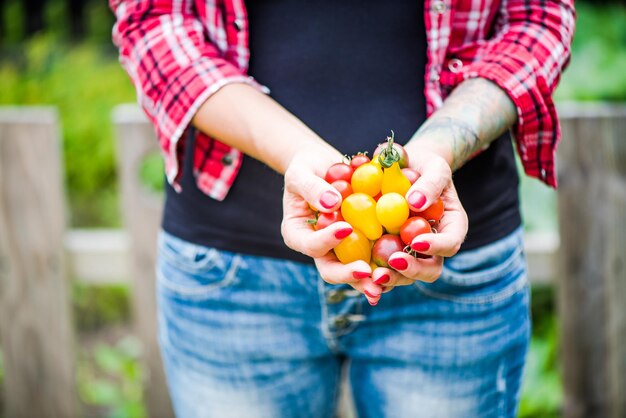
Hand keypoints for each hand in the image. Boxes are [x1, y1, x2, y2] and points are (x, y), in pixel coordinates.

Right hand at [281, 145, 383, 304]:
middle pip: (331, 269)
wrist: (323, 167)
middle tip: (366, 273)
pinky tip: (403, 265)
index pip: (311, 245)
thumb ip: (312, 188)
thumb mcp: (302, 173)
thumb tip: (332, 203)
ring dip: (370, 280)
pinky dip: (386, 264)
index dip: (326, 241)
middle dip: (348, 274)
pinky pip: (373, 257)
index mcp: (298, 235)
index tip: (345, 228)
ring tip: (386, 282)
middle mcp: (319, 249)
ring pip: (354, 271)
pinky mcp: (361, 244)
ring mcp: (340, 250)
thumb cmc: (306, 167)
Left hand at [371, 147, 467, 290]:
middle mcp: (433, 246)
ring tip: (373, 276)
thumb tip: (415, 202)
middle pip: (430, 269)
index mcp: (451, 228)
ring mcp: (410, 252)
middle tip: (393, 261)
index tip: (417, 241)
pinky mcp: (388, 252)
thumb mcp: (433, 166)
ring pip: (405, 275)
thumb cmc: (425, 165)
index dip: (436, 246)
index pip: (450, 243)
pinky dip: (371, 273)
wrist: (406, 168)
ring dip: (391, 278)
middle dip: (412, 269)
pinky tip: (356, 272)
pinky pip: (382, 267)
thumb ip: (430, 183)